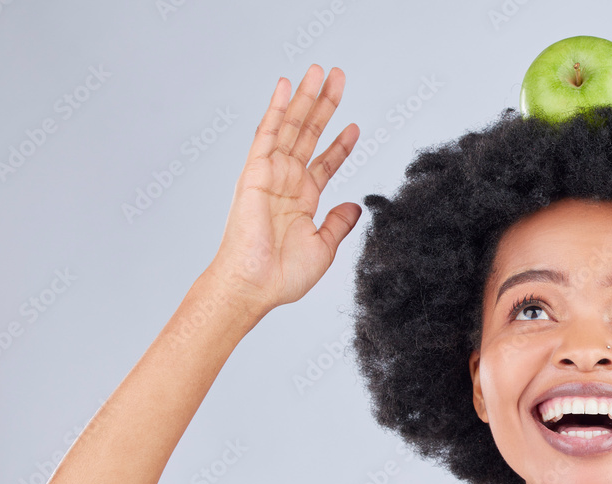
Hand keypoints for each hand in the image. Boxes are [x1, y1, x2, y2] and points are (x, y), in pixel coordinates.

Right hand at [207, 64, 361, 316]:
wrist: (256, 284)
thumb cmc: (283, 275)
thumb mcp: (324, 248)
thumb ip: (339, 223)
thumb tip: (354, 206)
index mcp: (302, 201)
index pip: (325, 163)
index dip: (340, 144)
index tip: (355, 125)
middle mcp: (286, 182)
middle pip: (309, 134)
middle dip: (325, 106)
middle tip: (339, 77)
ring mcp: (270, 173)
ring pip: (292, 126)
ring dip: (306, 98)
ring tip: (319, 71)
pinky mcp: (255, 171)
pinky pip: (267, 132)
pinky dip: (276, 107)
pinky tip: (285, 85)